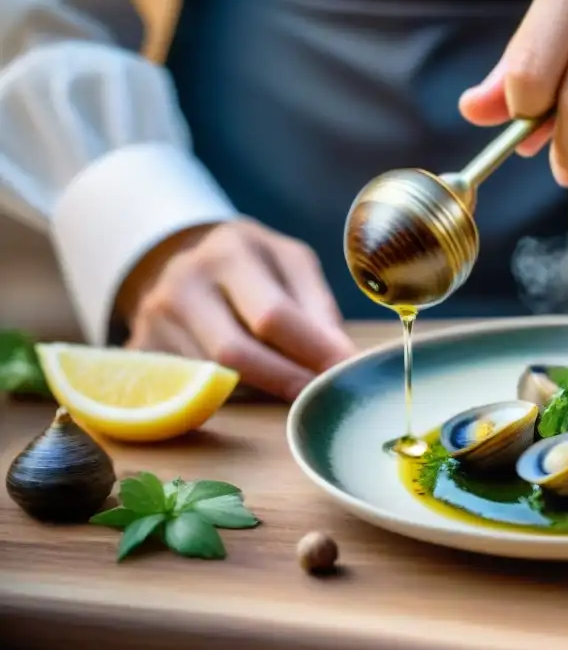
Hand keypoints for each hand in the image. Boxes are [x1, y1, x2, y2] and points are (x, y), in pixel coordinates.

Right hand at [119, 220, 356, 400]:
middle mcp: (182, 282)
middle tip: (322, 397)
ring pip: (213, 376)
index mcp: (228, 252)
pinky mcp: (139, 350)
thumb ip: (317, 306)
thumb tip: (342, 359)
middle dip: (286, 380)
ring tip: (293, 386)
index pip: (272, 315)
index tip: (346, 372)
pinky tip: (253, 389)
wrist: (183, 255)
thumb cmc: (253, 263)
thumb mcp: (291, 264)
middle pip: (235, 352)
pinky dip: (228, 394)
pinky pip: (189, 388)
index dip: (312, 350)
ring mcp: (152, 319)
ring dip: (260, 389)